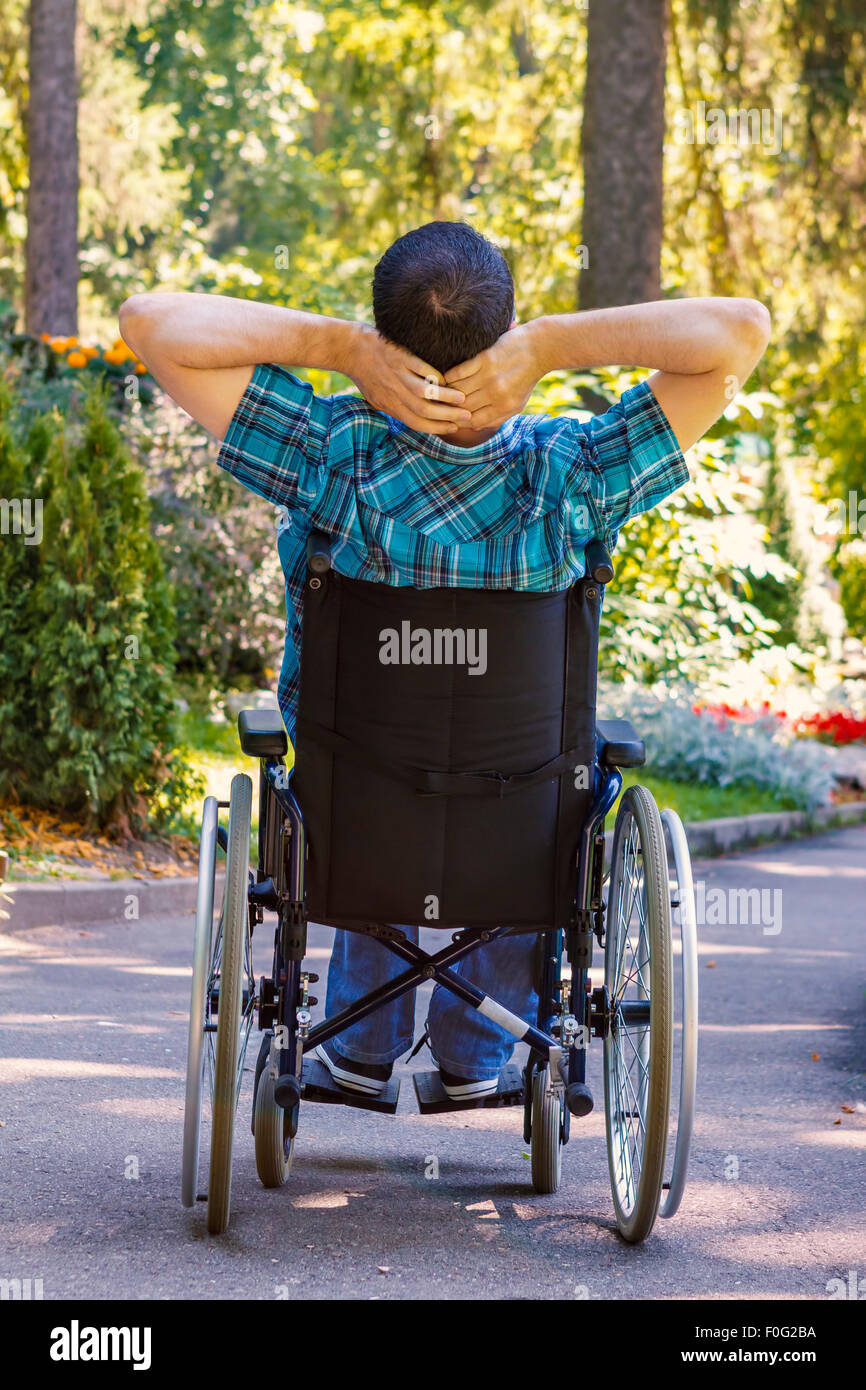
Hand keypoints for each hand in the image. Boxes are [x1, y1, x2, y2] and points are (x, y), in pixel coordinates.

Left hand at [344, 324, 471, 434]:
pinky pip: (420, 369)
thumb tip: (410, 417)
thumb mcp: (375, 397)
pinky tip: (446, 379)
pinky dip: (435, 376)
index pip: (417, 423)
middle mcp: (394, 394)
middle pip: (424, 412)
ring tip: (462, 399)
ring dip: (446, 398)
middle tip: (466, 417)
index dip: (437, 428)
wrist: (348, 349)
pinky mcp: (398, 357)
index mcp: (389, 406)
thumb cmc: (363, 373)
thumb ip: (393, 407)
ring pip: (425, 394)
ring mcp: (397, 375)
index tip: (454, 428)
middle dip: (448, 417)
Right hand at [443, 320, 548, 429]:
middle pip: (463, 407)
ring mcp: (489, 375)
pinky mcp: (484, 358)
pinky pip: (458, 372)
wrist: (539, 348)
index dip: (459, 422)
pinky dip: (449, 377)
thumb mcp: (518, 404)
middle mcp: (496, 393)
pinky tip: (447, 378)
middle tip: (442, 405)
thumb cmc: (526, 378)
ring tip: (442, 392)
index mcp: (504, 406)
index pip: (473, 421)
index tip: (453, 417)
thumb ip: (497, 417)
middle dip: (450, 408)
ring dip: (447, 392)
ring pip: (457, 390)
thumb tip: (474, 427)